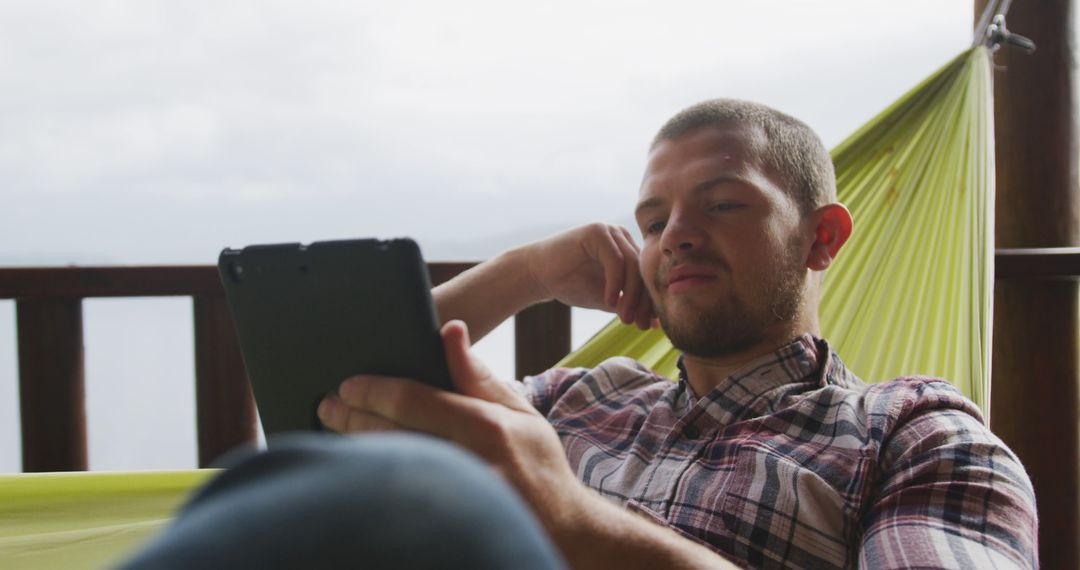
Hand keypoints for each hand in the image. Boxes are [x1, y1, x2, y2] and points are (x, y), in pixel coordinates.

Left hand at [317, 320, 590, 530]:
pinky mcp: (444, 523)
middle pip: (390, 434)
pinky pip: (394, 496)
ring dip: (354, 446)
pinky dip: (370, 479)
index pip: (413, 400)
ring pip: (386, 467)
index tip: (347, 384)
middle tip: (328, 405)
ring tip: (335, 428)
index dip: (373, 390)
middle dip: (351, 417)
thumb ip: (477, 375)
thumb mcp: (521, 413)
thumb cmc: (539, 467)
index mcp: (487, 428)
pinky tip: (355, 466)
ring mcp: (455, 497)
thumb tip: (449, 330)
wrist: (564, 532)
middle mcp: (468, 464)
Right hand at [522, 223, 653, 328]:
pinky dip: (615, 283)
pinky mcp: (596, 232)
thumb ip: (628, 304)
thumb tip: (656, 322)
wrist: (538, 275)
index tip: (649, 326)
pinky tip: (609, 301)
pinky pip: (615, 259)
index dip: (649, 301)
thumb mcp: (607, 298)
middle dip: (643, 301)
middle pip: (642, 270)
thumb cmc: (571, 284)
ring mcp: (610, 231)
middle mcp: (621, 236)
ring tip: (624, 317)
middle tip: (640, 325)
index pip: (646, 275)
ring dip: (631, 295)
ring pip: (632, 265)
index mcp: (627, 249)